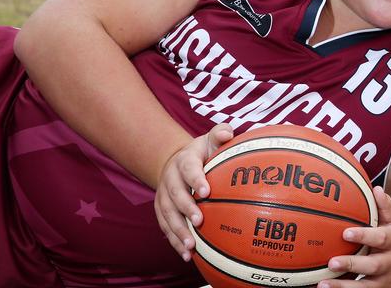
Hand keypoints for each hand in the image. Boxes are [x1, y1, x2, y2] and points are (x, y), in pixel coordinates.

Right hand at [155, 123, 233, 260]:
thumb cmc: (204, 152)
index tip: (207, 191)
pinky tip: (186, 255)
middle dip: (186, 209)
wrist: (178, 161)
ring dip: (178, 231)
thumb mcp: (211, 139)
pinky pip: (166, 227)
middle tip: (199, 221)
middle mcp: (170, 178)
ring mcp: (163, 196)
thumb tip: (228, 133)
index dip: (196, 179)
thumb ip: (220, 133)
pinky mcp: (162, 210)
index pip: (189, 168)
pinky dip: (175, 241)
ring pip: (168, 215)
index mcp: (184, 160)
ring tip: (191, 246)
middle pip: (175, 195)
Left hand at [318, 186, 390, 287]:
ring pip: (364, 286)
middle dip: (352, 264)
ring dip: (343, 286)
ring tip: (322, 284)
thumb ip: (386, 207)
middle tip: (332, 262)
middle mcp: (388, 262)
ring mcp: (382, 280)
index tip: (346, 233)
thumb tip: (376, 188)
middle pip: (372, 265)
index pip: (380, 238)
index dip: (364, 236)